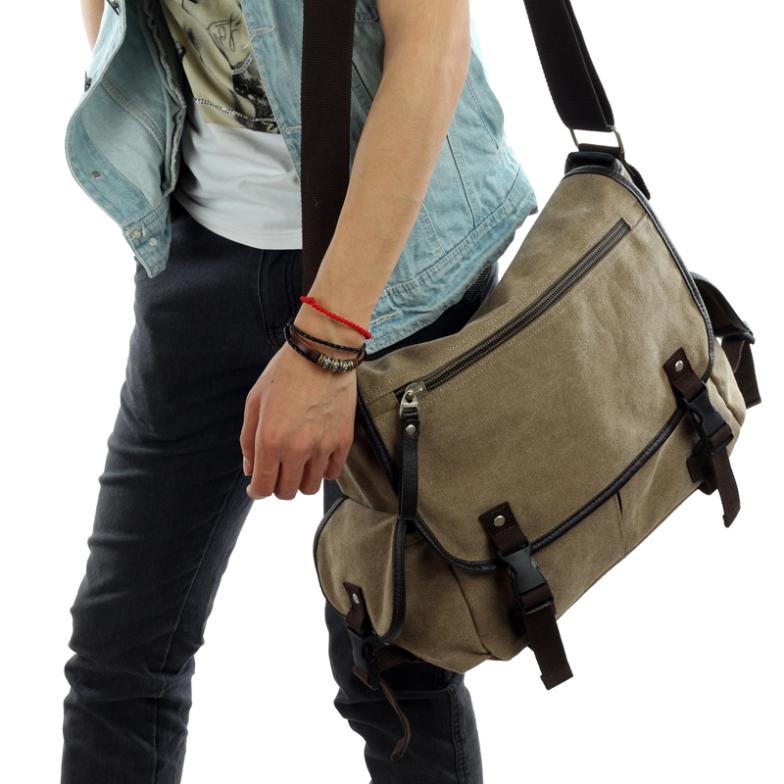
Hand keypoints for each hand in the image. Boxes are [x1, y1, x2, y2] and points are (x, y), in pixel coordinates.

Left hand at [240, 332, 358, 499]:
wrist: (322, 353)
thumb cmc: (284, 373)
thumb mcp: (254, 402)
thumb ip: (248, 440)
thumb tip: (250, 469)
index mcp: (271, 440)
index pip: (263, 488)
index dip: (257, 492)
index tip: (257, 488)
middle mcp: (297, 449)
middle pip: (286, 492)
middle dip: (277, 486)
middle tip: (276, 472)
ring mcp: (323, 447)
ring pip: (311, 487)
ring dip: (300, 480)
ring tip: (297, 464)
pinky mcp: (343, 441)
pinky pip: (332, 473)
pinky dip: (322, 471)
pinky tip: (316, 457)